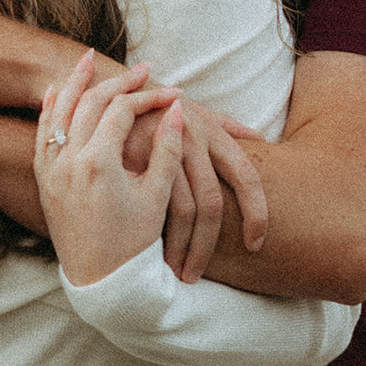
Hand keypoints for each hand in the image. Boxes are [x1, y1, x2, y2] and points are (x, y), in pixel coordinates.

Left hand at [34, 52, 184, 285]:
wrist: (101, 285)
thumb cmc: (135, 244)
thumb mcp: (158, 197)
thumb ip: (168, 148)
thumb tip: (178, 107)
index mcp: (99, 164)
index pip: (122, 112)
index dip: (149, 97)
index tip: (171, 91)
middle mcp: (69, 162)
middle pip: (90, 103)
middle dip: (117, 81)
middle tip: (141, 68)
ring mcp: (52, 170)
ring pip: (60, 112)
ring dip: (75, 83)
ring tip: (88, 59)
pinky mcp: (44, 181)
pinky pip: (43, 135)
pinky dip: (50, 111)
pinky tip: (57, 94)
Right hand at [122, 98, 267, 281]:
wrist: (106, 90)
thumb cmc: (155, 108)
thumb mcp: (192, 112)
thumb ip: (225, 126)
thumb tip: (260, 138)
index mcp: (212, 132)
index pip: (247, 176)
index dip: (257, 213)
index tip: (256, 244)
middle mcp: (191, 138)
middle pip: (212, 203)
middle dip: (207, 246)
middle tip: (198, 275)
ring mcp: (161, 148)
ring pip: (182, 210)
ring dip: (182, 248)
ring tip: (177, 273)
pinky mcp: (132, 157)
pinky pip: (150, 203)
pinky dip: (155, 234)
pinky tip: (152, 254)